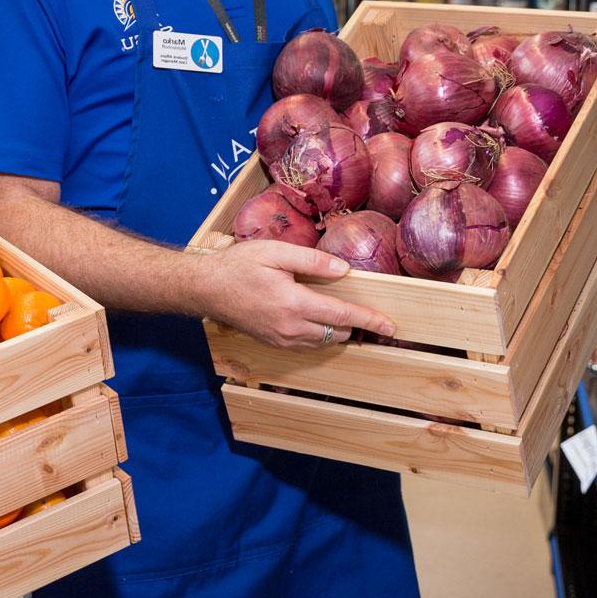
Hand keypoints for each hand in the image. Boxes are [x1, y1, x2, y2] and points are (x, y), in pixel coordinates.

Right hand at [196, 240, 394, 349]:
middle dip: (356, 325)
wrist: (206, 288)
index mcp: (293, 304)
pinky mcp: (273, 342)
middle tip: (370, 314)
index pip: (342, 315)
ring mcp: (281, 338)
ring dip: (338, 331)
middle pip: (337, 333)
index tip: (390, 326)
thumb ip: (312, 261)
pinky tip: (320, 320)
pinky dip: (321, 335)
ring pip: (323, 342)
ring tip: (347, 316)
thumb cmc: (238, 266)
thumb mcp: (275, 253)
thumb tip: (343, 271)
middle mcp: (290, 328)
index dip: (369, 320)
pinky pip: (307, 345)